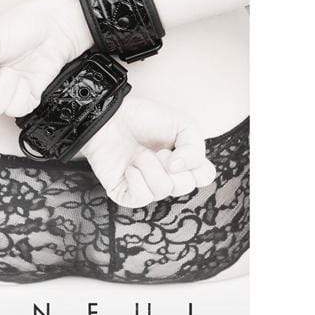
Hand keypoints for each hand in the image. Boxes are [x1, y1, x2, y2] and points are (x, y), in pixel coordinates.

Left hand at [81, 97, 215, 207]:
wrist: (110, 116)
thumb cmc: (144, 118)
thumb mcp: (182, 124)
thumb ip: (194, 148)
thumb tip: (179, 169)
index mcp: (183, 163)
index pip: (204, 177)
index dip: (197, 165)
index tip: (181, 147)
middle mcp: (166, 178)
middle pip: (185, 186)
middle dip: (172, 164)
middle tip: (159, 150)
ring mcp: (146, 187)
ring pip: (162, 190)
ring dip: (151, 166)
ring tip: (140, 154)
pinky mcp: (125, 193)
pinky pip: (141, 198)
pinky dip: (136, 179)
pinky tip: (129, 167)